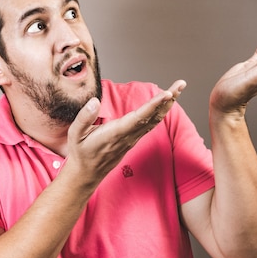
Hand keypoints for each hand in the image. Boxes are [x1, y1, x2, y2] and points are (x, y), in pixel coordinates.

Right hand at [65, 80, 186, 184]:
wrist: (86, 173)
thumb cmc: (81, 152)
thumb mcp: (75, 134)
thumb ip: (84, 117)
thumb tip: (94, 101)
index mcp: (115, 133)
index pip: (138, 117)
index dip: (153, 105)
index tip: (166, 94)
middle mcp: (128, 136)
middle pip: (153, 116)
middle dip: (168, 100)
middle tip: (181, 84)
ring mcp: (133, 138)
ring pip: (155, 120)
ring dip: (167, 104)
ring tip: (178, 89)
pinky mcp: (134, 138)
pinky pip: (151, 124)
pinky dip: (161, 111)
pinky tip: (166, 103)